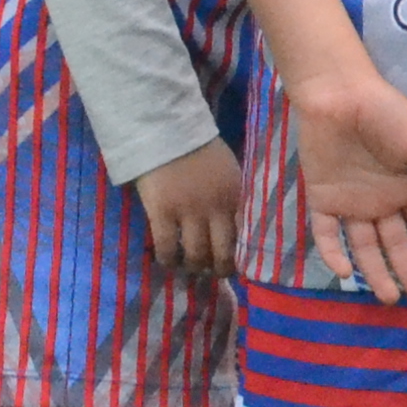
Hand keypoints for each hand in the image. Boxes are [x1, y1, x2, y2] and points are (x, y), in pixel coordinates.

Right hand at [131, 141, 245, 275]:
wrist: (167, 132)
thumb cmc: (199, 150)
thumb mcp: (228, 171)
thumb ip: (232, 197)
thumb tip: (235, 225)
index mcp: (235, 196)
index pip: (244, 234)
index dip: (241, 254)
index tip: (236, 262)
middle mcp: (215, 208)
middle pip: (223, 251)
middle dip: (220, 269)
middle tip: (214, 274)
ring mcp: (188, 212)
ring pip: (196, 254)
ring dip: (195, 267)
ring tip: (191, 269)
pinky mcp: (162, 213)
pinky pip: (167, 247)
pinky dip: (169, 259)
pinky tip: (168, 262)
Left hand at [287, 68, 406, 307]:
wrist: (340, 95)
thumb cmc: (387, 114)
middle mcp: (382, 202)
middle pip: (397, 245)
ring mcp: (351, 203)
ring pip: (365, 247)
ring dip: (376, 272)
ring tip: (390, 298)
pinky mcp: (323, 199)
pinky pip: (327, 233)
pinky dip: (334, 253)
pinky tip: (346, 273)